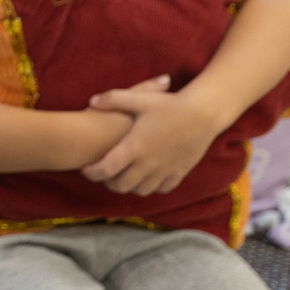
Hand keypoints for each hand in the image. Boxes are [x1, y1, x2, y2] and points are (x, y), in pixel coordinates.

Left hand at [81, 76, 226, 194]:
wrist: (203, 114)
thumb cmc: (169, 105)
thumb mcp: (139, 98)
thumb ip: (113, 99)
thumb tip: (92, 101)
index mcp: (134, 147)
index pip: (106, 169)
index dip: (92, 173)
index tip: (85, 170)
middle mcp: (148, 163)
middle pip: (121, 185)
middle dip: (108, 182)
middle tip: (103, 174)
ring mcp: (164, 170)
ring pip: (141, 190)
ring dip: (129, 186)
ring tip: (123, 176)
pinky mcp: (179, 173)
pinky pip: (161, 189)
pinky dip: (151, 187)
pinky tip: (147, 177)